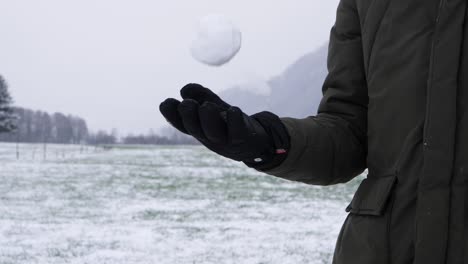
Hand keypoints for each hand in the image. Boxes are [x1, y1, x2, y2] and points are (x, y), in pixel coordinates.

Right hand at [159, 83, 289, 169]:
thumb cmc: (228, 123)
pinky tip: (233, 110)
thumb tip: (185, 89)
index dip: (172, 115)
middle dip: (189, 115)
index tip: (166, 103)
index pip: (181, 123)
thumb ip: (200, 95)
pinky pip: (238, 131)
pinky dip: (235, 121)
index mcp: (199, 128)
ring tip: (206, 106)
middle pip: (195, 128)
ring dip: (208, 119)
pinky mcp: (243, 138)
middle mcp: (209, 136)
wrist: (255, 142)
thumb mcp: (213, 105)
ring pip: (213, 132)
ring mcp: (226, 139)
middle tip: (187, 104)